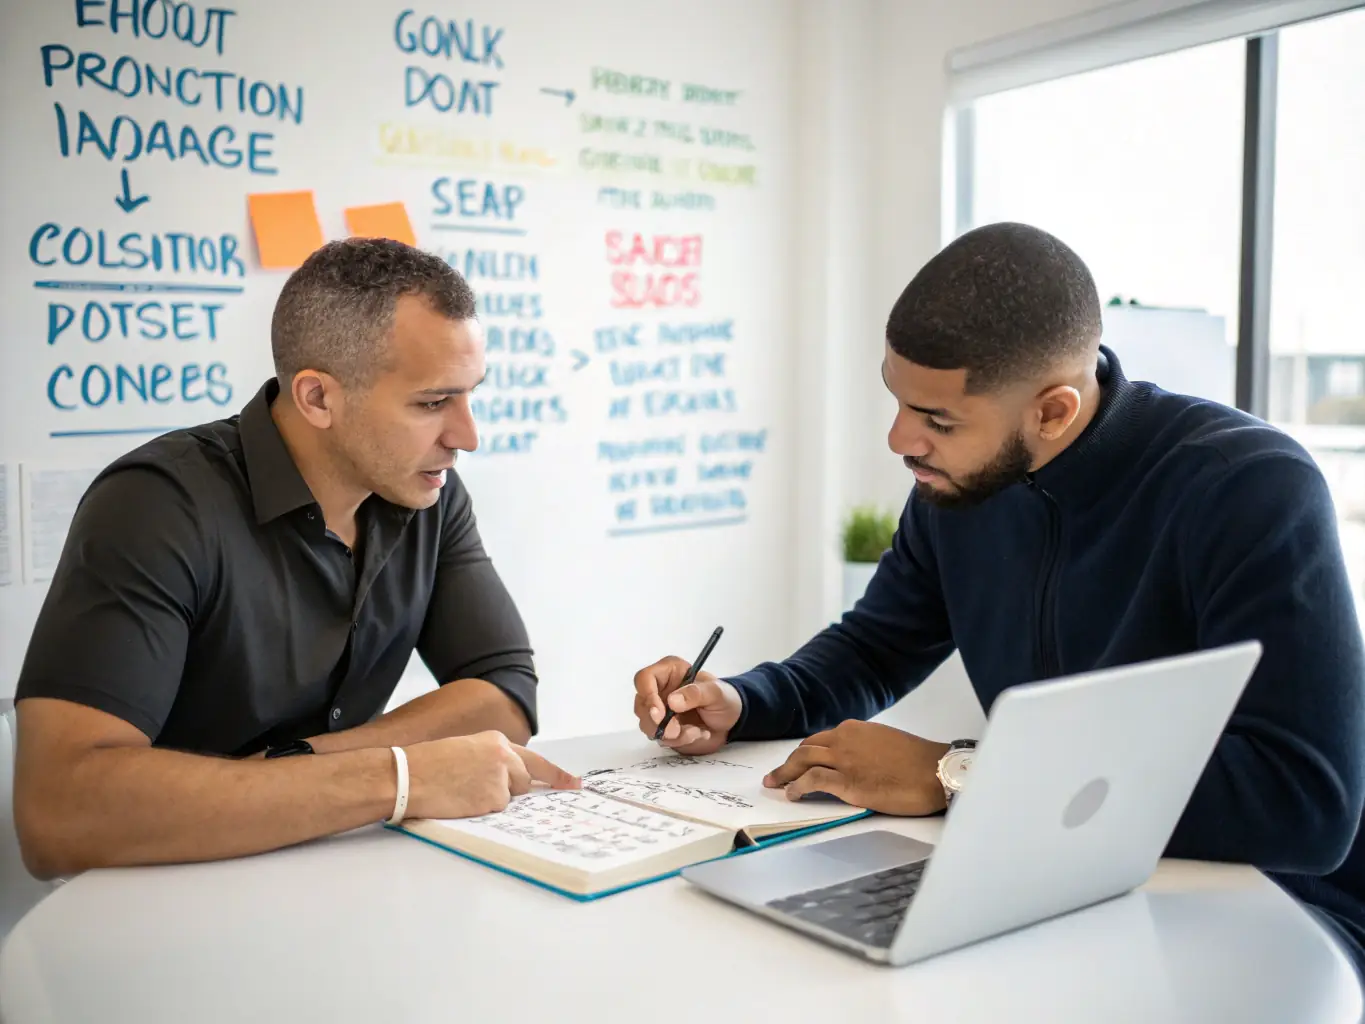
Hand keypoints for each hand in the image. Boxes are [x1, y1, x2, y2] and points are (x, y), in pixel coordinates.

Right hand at [403, 730, 578, 818]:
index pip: (534, 760)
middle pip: (524, 782)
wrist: (407, 775)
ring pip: (509, 799)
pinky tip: (460, 800)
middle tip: (480, 791)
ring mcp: (501, 778)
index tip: (575, 784)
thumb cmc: (427, 764)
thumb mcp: (465, 750)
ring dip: (491, 799)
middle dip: (510, 791)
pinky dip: (481, 810)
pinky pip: (495, 811)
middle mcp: (505, 757)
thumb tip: (510, 781)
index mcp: (497, 741)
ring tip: (461, 791)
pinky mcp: (493, 799)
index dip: (556, 774)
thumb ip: (492, 761)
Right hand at [633, 656, 742, 754]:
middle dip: (658, 723)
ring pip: (648, 725)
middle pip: (641, 706)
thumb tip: (672, 701)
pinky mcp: (663, 727)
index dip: (647, 696)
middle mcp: (659, 689)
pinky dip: (678, 741)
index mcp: (669, 672)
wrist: (731, 719)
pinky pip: (660, 738)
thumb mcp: (716, 692)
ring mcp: (659, 709)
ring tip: (696, 731)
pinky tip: (697, 734)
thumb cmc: (724, 698)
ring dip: (671, 734)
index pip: (644, 679)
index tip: (660, 714)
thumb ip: (696, 694)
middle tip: (677, 731)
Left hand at [762, 721, 949, 815]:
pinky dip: (797, 786)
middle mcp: (844, 739)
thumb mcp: (886, 743)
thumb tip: (855, 761)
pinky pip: (812, 780)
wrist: (935, 770)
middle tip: (775, 775)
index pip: (820, 739)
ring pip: (803, 760)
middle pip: (805, 748)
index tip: (796, 762)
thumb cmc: (918, 761)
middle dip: (788, 762)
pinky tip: (792, 795)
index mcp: (854, 729)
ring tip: (775, 785)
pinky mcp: (848, 781)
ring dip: (785, 773)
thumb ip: (864, 748)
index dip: (805, 752)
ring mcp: (844, 759)